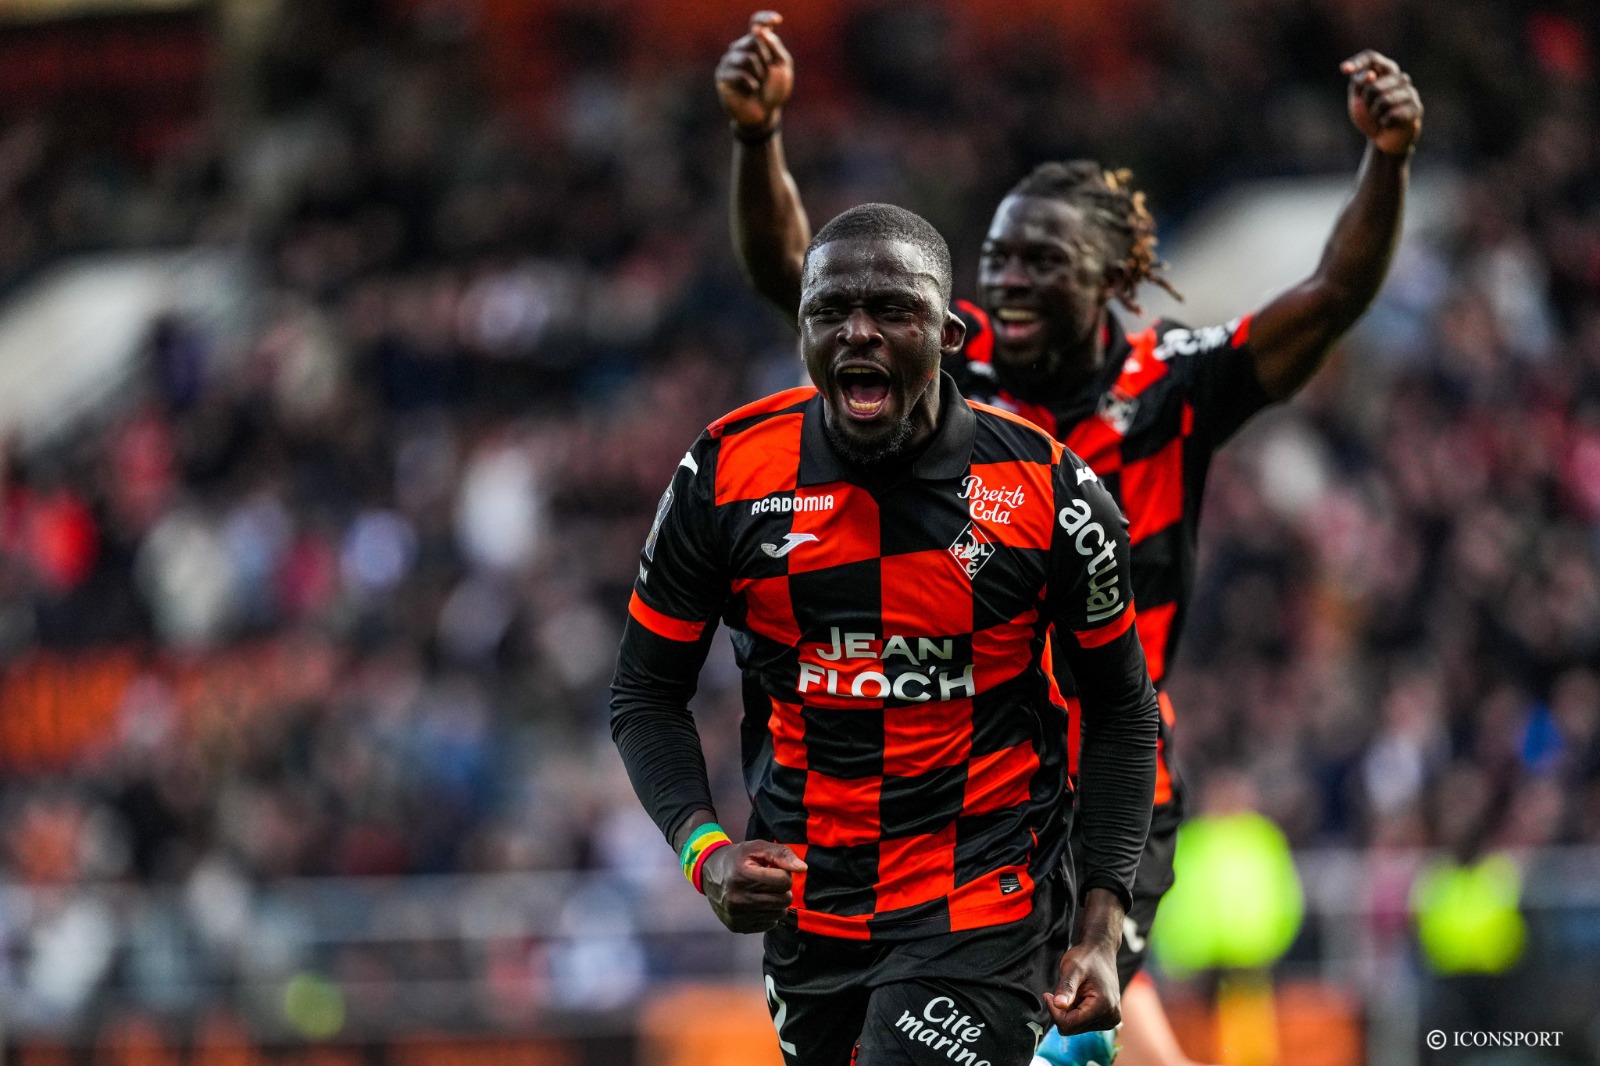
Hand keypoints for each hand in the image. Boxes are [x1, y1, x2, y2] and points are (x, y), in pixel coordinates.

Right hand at [702, 839, 805, 931]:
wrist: (709, 873)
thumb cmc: (738, 858)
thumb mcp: (757, 848)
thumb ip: (782, 854)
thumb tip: (803, 869)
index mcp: (743, 875)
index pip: (784, 881)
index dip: (783, 874)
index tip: (772, 870)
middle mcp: (737, 898)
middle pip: (784, 900)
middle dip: (782, 890)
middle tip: (769, 882)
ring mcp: (736, 915)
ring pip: (779, 914)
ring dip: (776, 903)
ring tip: (762, 892)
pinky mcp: (736, 927)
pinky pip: (769, 925)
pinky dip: (768, 914)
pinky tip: (756, 904)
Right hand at [715, 11, 793, 135]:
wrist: (765, 114)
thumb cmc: (774, 90)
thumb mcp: (782, 67)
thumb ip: (774, 46)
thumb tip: (758, 30)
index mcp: (757, 43)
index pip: (757, 22)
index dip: (765, 18)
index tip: (777, 20)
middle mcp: (740, 48)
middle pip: (754, 39)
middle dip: (767, 58)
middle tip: (767, 74)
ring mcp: (729, 61)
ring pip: (747, 57)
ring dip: (760, 73)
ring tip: (759, 84)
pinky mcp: (723, 75)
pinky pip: (739, 73)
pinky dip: (751, 83)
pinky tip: (752, 90)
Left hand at [1044, 938, 1122, 1034]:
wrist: (1100, 952)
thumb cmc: (1086, 957)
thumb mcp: (1071, 968)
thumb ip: (1066, 987)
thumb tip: (1058, 1005)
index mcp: (1104, 1006)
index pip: (1070, 1024)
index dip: (1055, 1012)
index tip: (1048, 994)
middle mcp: (1111, 1017)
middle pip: (1073, 1028)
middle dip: (1062, 1011)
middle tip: (1062, 991)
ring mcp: (1111, 1019)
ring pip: (1077, 1027)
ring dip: (1070, 1011)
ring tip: (1076, 992)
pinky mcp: (1108, 1019)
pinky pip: (1083, 1023)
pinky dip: (1076, 1011)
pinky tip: (1080, 996)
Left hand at [1342, 50, 1421, 156]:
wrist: (1382, 139)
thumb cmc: (1370, 115)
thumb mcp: (1358, 99)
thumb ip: (1359, 83)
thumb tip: (1370, 75)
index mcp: (1384, 71)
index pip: (1371, 57)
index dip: (1358, 62)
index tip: (1345, 70)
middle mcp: (1399, 77)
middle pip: (1373, 84)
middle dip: (1365, 101)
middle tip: (1370, 109)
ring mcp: (1410, 92)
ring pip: (1383, 99)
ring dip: (1375, 113)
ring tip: (1380, 116)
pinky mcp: (1416, 108)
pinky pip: (1391, 114)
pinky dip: (1384, 122)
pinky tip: (1388, 123)